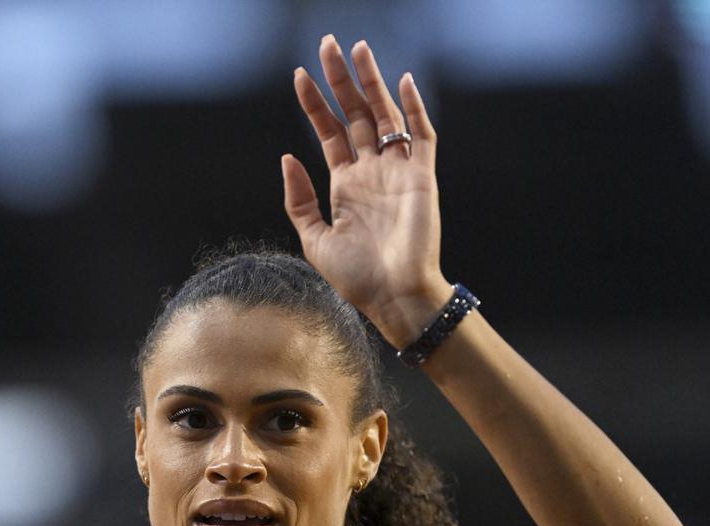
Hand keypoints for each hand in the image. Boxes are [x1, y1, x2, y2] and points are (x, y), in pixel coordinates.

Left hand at [282, 35, 451, 346]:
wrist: (395, 297)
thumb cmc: (357, 278)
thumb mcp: (314, 240)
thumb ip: (299, 201)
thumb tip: (287, 156)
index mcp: (346, 185)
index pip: (330, 133)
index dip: (315, 104)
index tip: (300, 76)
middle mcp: (372, 172)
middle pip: (357, 115)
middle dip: (341, 81)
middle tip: (328, 46)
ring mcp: (398, 172)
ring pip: (386, 115)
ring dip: (372, 83)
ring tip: (357, 49)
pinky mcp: (422, 177)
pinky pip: (421, 136)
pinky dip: (414, 109)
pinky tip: (403, 82)